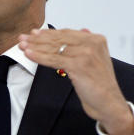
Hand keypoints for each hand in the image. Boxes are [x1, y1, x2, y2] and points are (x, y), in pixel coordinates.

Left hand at [18, 28, 133, 134]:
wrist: (110, 105)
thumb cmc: (101, 85)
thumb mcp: (97, 59)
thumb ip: (88, 44)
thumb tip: (82, 30)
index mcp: (97, 39)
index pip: (67, 33)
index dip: (48, 33)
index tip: (34, 33)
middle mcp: (92, 43)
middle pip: (59, 39)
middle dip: (38, 39)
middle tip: (23, 38)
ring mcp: (86, 54)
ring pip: (55, 48)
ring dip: (35, 47)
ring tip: (22, 46)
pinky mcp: (78, 65)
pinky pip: (54, 59)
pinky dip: (39, 57)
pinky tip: (29, 54)